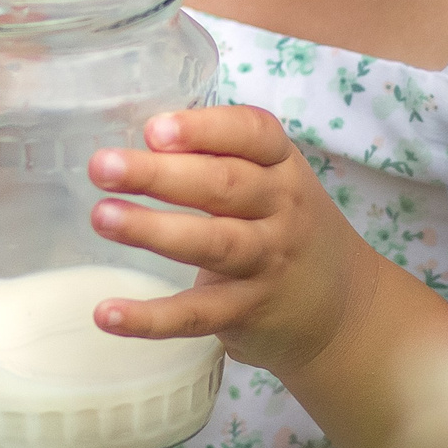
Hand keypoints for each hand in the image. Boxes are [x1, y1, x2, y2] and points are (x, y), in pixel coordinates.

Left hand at [87, 106, 370, 375]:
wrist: (345, 311)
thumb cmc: (286, 227)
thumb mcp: (272, 181)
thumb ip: (217, 156)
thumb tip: (133, 140)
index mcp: (282, 166)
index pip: (253, 134)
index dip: (204, 129)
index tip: (154, 129)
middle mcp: (281, 209)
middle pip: (222, 186)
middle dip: (160, 174)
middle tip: (102, 167)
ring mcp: (267, 263)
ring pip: (211, 244)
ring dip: (154, 231)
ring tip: (102, 217)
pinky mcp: (246, 313)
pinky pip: (197, 315)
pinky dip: (152, 318)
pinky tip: (108, 314)